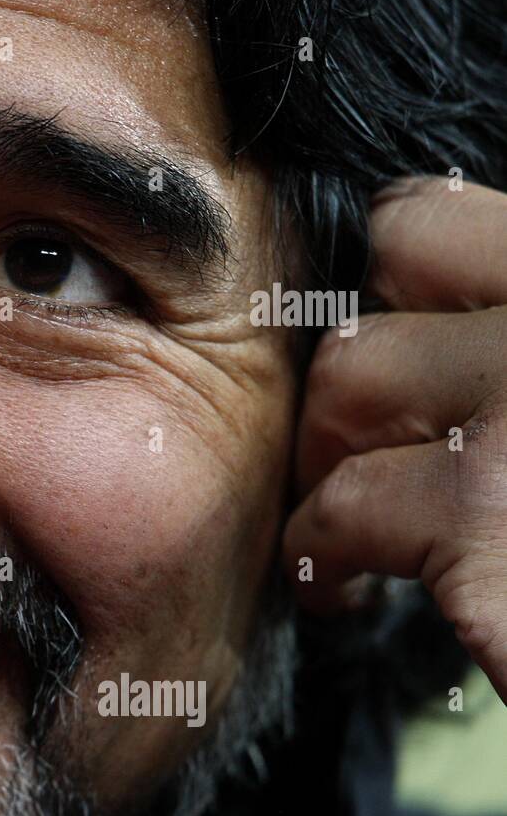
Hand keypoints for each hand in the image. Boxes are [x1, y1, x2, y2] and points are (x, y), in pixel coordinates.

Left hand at [285, 176, 506, 703]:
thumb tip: (446, 333)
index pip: (434, 224)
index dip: (400, 291)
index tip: (406, 358)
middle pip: (380, 289)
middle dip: (354, 375)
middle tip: (364, 450)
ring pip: (350, 382)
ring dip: (326, 458)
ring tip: (341, 530)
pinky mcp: (498, 523)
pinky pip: (348, 510)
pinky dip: (325, 555)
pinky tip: (343, 591)